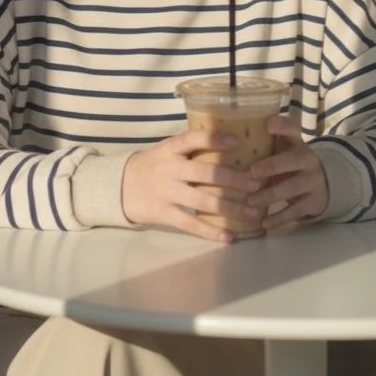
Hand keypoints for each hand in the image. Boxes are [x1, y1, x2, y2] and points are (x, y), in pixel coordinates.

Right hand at [121, 130, 260, 243]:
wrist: (119, 187)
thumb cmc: (153, 165)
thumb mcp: (167, 151)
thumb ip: (192, 150)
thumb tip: (235, 145)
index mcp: (170, 148)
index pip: (191, 139)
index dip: (213, 139)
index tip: (236, 141)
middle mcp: (168, 168)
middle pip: (204, 173)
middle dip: (233, 179)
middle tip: (256, 184)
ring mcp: (165, 192)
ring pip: (203, 201)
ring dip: (230, 207)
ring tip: (252, 211)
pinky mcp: (163, 213)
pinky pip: (190, 224)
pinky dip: (211, 231)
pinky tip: (229, 236)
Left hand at [243, 116, 329, 230]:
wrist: (319, 185)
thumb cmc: (286, 163)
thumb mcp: (280, 149)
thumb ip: (259, 142)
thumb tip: (218, 134)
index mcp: (295, 142)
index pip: (293, 128)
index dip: (282, 125)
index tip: (268, 124)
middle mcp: (306, 159)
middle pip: (293, 159)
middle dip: (272, 166)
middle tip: (252, 172)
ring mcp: (312, 181)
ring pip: (293, 187)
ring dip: (271, 194)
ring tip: (250, 201)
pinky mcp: (312, 203)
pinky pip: (296, 211)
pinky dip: (279, 218)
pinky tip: (263, 222)